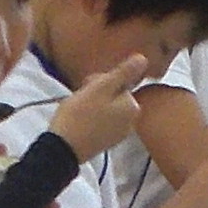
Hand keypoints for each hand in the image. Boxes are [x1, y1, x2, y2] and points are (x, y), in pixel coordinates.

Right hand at [50, 50, 158, 164]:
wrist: (63, 148)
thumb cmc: (81, 114)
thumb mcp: (102, 87)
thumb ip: (124, 73)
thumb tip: (144, 59)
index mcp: (133, 107)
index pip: (119, 82)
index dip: (100, 81)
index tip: (86, 85)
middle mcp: (131, 122)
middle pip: (114, 96)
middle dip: (97, 92)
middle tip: (80, 97)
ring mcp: (118, 135)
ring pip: (106, 108)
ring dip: (92, 104)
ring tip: (76, 109)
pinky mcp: (105, 143)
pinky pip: (100, 122)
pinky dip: (90, 118)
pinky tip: (78, 121)